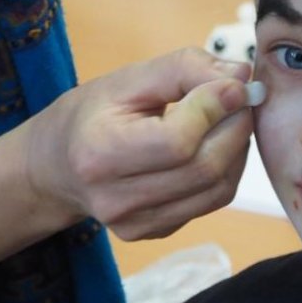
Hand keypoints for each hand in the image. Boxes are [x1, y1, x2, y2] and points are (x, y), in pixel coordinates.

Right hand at [22, 47, 258, 239]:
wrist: (58, 167)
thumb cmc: (92, 115)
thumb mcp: (128, 79)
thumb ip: (184, 70)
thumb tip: (241, 78)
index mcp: (99, 154)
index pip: (178, 141)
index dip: (216, 109)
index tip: (237, 84)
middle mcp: (116, 199)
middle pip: (204, 168)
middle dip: (236, 128)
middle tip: (243, 99)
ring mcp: (137, 223)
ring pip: (218, 189)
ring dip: (237, 150)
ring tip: (230, 119)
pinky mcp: (156, 232)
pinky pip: (211, 202)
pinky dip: (226, 170)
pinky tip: (215, 146)